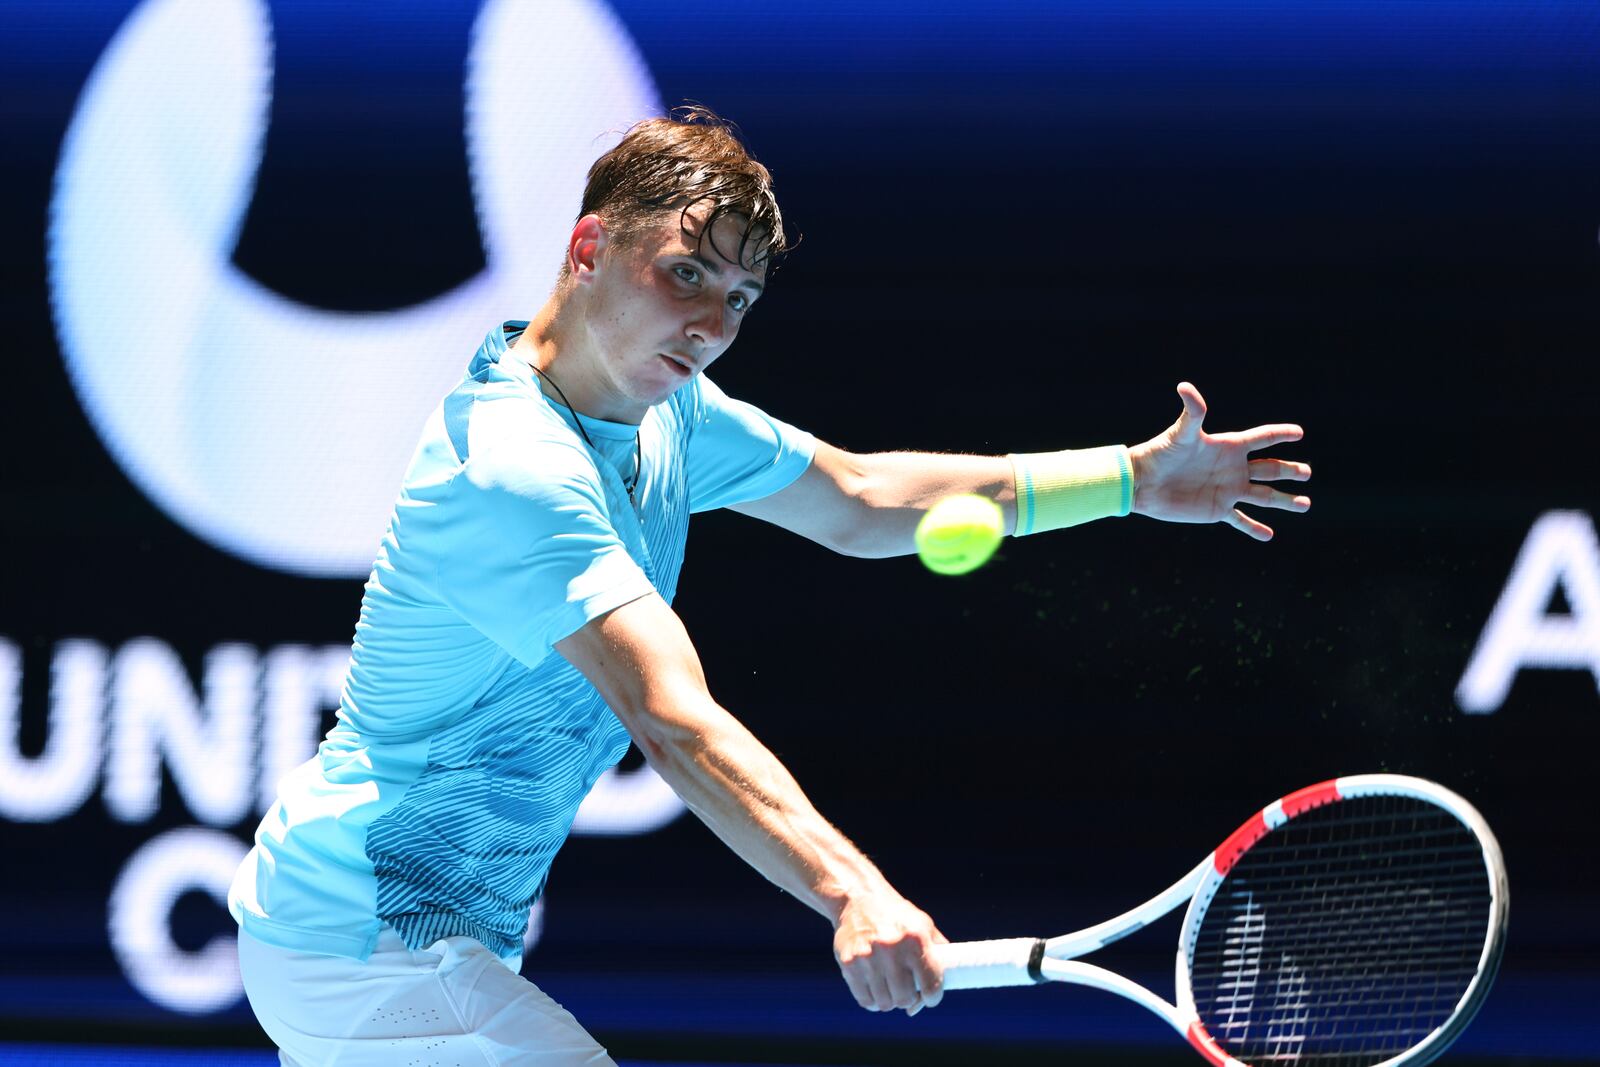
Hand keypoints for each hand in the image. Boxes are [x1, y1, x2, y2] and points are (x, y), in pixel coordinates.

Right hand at [833, 888, 946, 1016]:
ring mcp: (868, 957)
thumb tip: (947, 984)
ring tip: (888, 987)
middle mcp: (892, 948)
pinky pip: (864, 1000)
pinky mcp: (849, 963)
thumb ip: (938, 953)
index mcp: (915, 939)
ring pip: (884, 1003)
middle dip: (908, 999)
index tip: (929, 996)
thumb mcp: (923, 925)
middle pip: (905, 999)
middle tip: (906, 989)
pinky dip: (871, 1000)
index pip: (931, 986)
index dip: (932, 997)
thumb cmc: (896, 915)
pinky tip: (874, 988)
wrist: (858, 897)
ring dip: (889, 1000)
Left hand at [1128, 382, 1310, 540]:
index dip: (1280, 434)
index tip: (1299, 432)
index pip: (1261, 438)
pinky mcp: (1217, 510)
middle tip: (1307, 472)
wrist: (1143, 483)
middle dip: (1290, 470)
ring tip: (1306, 504)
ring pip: (1264, 496)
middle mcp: (1233, 468)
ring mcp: (1228, 490)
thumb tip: (1184, 386)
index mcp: (1229, 447)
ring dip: (1285, 501)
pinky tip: (1268, 535)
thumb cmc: (1161, 453)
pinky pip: (1240, 520)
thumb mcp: (1181, 432)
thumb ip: (1191, 412)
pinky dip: (1254, 528)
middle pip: (1270, 468)